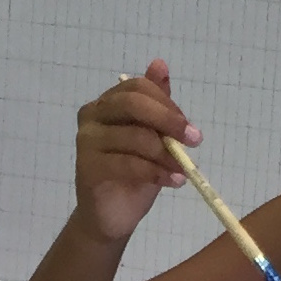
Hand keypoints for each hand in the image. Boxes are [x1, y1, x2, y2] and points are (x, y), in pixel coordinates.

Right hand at [73, 59, 200, 243]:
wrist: (112, 216)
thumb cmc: (134, 175)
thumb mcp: (152, 137)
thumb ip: (156, 104)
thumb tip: (160, 64)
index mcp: (107, 103)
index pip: (138, 88)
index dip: (167, 104)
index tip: (189, 127)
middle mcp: (92, 115)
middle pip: (132, 104)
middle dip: (168, 120)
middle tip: (194, 139)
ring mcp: (86, 140)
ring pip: (134, 136)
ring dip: (166, 154)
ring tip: (184, 169)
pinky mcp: (88, 167)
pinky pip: (127, 163)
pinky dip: (156, 172)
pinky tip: (173, 181)